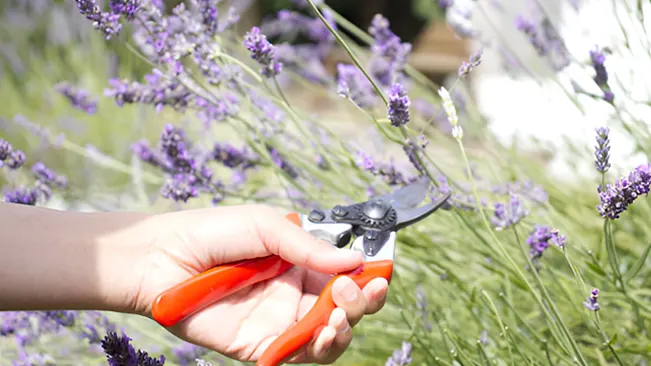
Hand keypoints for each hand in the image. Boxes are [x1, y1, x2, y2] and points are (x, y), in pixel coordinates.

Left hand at [130, 204, 389, 363]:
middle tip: (355, 287)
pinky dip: (320, 347)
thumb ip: (310, 247)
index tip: (381, 270)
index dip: (369, 275)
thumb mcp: (266, 227)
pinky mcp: (263, 345)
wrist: (163, 258)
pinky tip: (323, 330)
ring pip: (330, 335)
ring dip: (346, 327)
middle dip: (363, 301)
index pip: (347, 273)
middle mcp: (297, 293)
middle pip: (346, 307)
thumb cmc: (213, 233)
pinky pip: (300, 354)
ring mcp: (281, 321)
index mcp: (302, 262)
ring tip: (340, 313)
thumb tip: (357, 260)